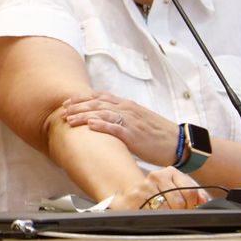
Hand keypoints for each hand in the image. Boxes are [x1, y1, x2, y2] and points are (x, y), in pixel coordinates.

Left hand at [60, 91, 178, 166]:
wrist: (178, 143)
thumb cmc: (158, 134)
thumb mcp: (139, 120)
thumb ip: (123, 117)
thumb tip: (106, 120)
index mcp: (127, 105)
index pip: (100, 97)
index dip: (82, 98)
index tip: (67, 102)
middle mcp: (127, 109)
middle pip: (97, 103)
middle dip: (78, 106)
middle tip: (63, 111)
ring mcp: (131, 121)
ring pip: (103, 114)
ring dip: (84, 116)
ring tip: (70, 120)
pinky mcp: (135, 135)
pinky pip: (116, 128)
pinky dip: (102, 125)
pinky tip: (90, 126)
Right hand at [112, 166, 207, 211]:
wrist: (132, 194)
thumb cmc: (159, 194)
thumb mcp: (177, 189)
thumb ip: (194, 194)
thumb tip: (204, 202)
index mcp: (170, 172)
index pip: (190, 191)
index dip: (193, 205)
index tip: (190, 210)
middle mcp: (157, 176)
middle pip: (179, 202)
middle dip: (181, 213)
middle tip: (177, 216)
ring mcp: (145, 186)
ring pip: (166, 209)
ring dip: (169, 217)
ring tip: (166, 216)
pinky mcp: (135, 197)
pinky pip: (153, 213)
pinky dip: (157, 218)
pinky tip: (155, 216)